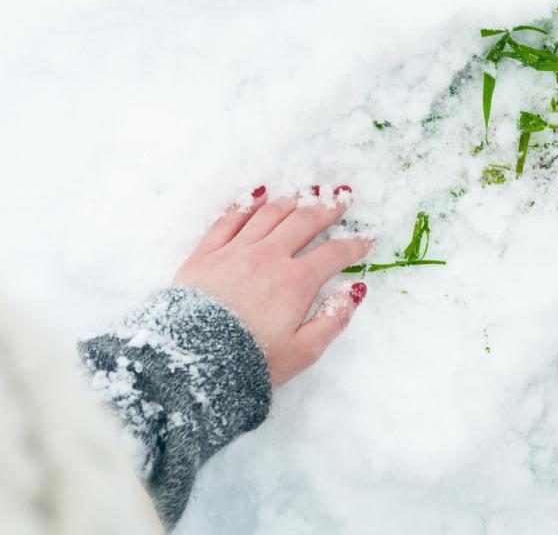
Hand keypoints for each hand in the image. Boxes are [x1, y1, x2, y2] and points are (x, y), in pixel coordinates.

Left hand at [173, 185, 372, 385]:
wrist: (190, 364)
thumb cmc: (248, 363)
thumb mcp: (303, 353)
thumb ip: (333, 320)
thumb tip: (354, 291)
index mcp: (295, 282)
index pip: (333, 254)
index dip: (354, 245)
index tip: (367, 239)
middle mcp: (267, 258)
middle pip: (303, 222)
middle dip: (328, 208)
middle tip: (343, 198)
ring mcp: (234, 252)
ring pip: (269, 214)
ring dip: (292, 200)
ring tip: (306, 193)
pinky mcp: (205, 254)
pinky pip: (228, 219)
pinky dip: (247, 204)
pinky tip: (258, 195)